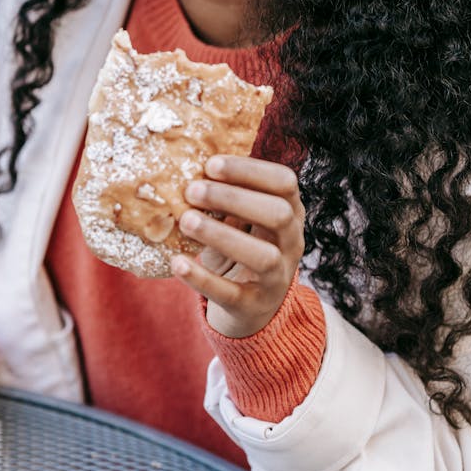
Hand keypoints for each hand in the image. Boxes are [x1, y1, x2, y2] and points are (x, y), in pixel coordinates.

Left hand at [172, 155, 304, 337]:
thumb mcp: (241, 218)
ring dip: (221, 236)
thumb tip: (185, 166)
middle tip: (192, 190)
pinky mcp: (254, 306)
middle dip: (234, 198)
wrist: (252, 306)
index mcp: (291, 211)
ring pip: (264, 257)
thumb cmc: (241, 245)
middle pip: (278, 214)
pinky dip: (203, 278)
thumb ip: (226, 196)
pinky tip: (178, 262)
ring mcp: (278, 277)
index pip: (284, 182)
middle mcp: (292, 242)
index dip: (250, 170)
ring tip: (185, 221)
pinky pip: (231, 294)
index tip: (210, 164)